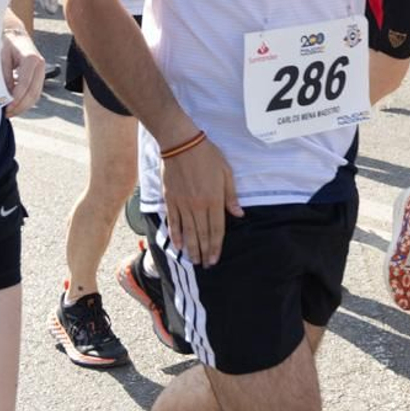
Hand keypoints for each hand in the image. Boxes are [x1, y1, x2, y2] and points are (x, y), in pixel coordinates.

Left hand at [0, 28, 45, 116]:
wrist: (14, 35)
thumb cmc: (6, 42)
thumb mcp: (1, 56)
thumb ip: (3, 74)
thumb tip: (5, 94)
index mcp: (31, 58)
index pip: (25, 84)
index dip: (16, 99)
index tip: (6, 108)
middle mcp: (40, 65)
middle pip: (34, 93)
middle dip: (21, 106)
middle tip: (7, 114)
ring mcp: (41, 71)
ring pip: (36, 95)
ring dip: (23, 106)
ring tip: (9, 112)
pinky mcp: (38, 76)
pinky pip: (34, 92)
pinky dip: (25, 101)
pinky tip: (14, 106)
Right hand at [161, 137, 242, 266]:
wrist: (181, 144)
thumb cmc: (207, 156)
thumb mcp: (226, 172)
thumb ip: (231, 196)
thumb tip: (239, 214)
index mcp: (214, 199)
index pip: (216, 229)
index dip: (216, 246)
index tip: (215, 259)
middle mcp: (198, 205)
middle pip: (202, 234)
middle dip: (204, 252)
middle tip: (205, 265)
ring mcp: (182, 204)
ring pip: (188, 232)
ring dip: (191, 248)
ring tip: (193, 260)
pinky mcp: (170, 200)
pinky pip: (173, 222)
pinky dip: (176, 235)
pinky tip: (178, 246)